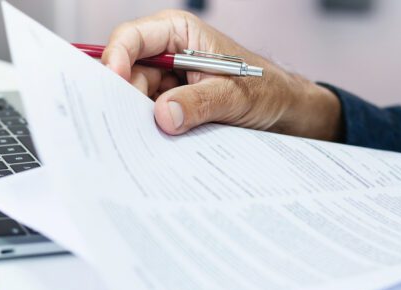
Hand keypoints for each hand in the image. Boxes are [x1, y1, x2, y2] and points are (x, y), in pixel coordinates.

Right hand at [102, 10, 341, 139]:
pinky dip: (151, 131)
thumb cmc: (267, 91)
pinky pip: (151, 117)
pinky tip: (154, 145)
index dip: (116, 60)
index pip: (132, 39)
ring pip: (136, 99)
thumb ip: (198, 103)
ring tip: (143, 140)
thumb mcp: (235, 96)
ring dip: (139, 120)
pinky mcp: (171, 106)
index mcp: (178, 33)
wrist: (286, 113)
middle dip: (126, 99)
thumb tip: (163, 116)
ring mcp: (167, 82)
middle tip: (124, 127)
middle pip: (128, 73)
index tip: (114, 85)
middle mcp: (167, 54)